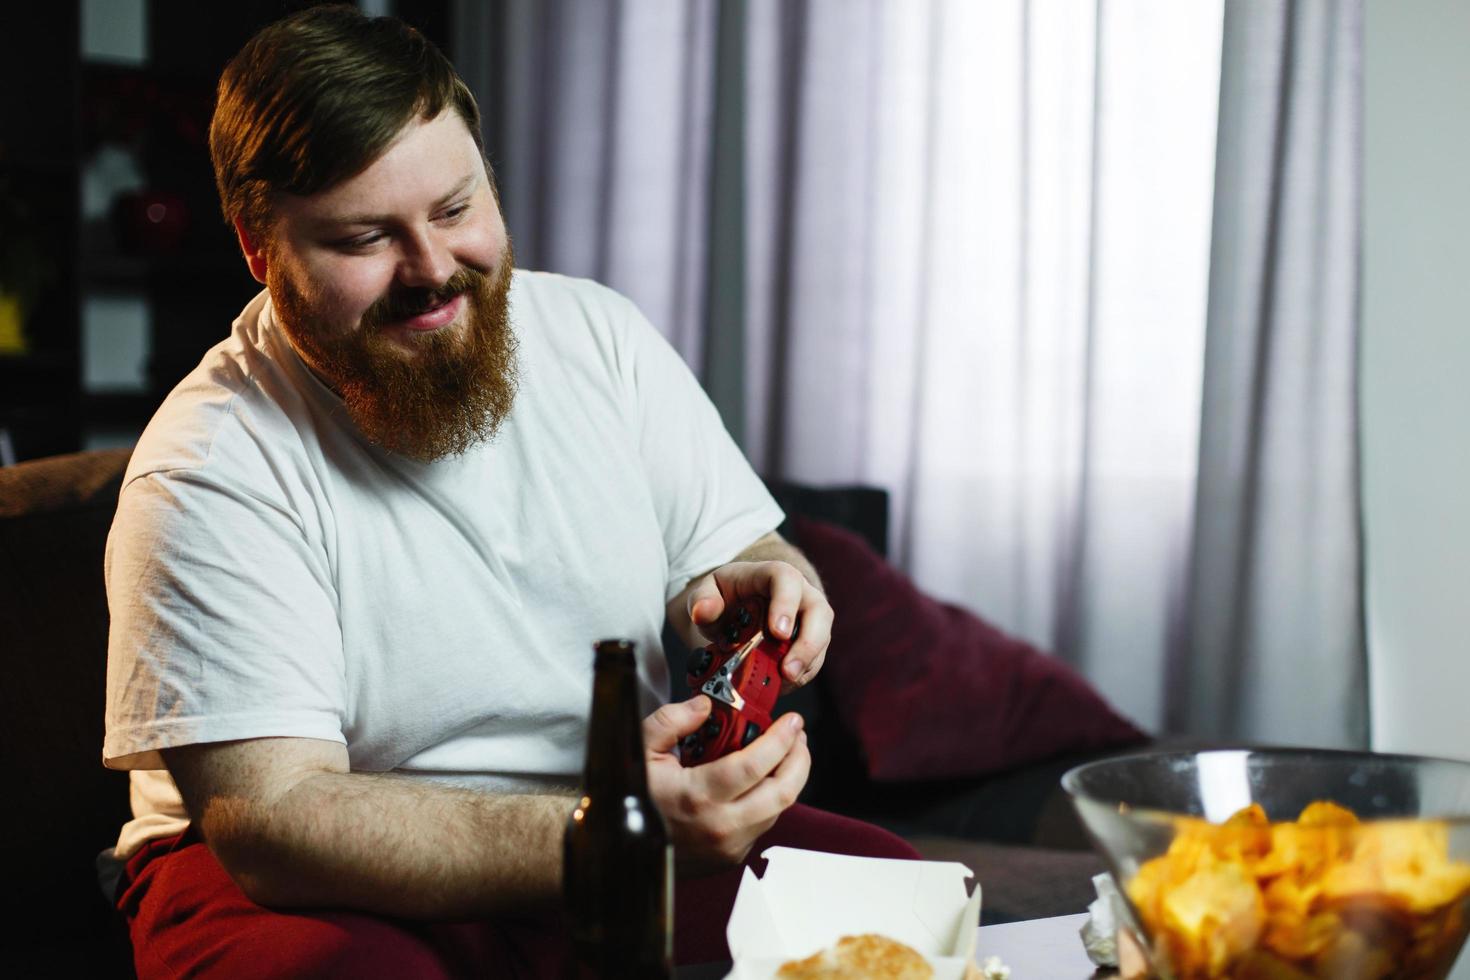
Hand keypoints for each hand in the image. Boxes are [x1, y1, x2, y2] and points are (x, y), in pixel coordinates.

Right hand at [644, 695, 809, 874]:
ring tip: (786, 753)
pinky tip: (764, 779)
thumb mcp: (640, 750)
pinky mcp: (732, 857)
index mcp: (698, 797)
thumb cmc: (633, 797)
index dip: (781, 740)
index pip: (756, 766)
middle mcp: (720, 826)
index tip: (792, 721)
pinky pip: (764, 824)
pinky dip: (771, 798)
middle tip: (798, 735)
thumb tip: (704, 705)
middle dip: (800, 759)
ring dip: (789, 778)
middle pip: (783, 792)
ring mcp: (729, 847)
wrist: (623, 848)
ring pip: (779, 809)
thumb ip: (671, 721)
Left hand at [683, 560, 832, 689]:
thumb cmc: (727, 595)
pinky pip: (814, 659)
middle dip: (807, 643)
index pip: (786, 579)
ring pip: (821, 638)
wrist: (736, 608)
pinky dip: (800, 675)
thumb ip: (702, 599)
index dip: (786, 605)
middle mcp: (800, 593)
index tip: (777, 632)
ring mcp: (809, 617)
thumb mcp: (708, 592)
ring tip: (784, 682)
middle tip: (787, 669)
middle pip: (818, 611)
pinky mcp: (811, 641)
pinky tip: (781, 685)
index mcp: (773, 575)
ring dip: (806, 664)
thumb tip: (703, 612)